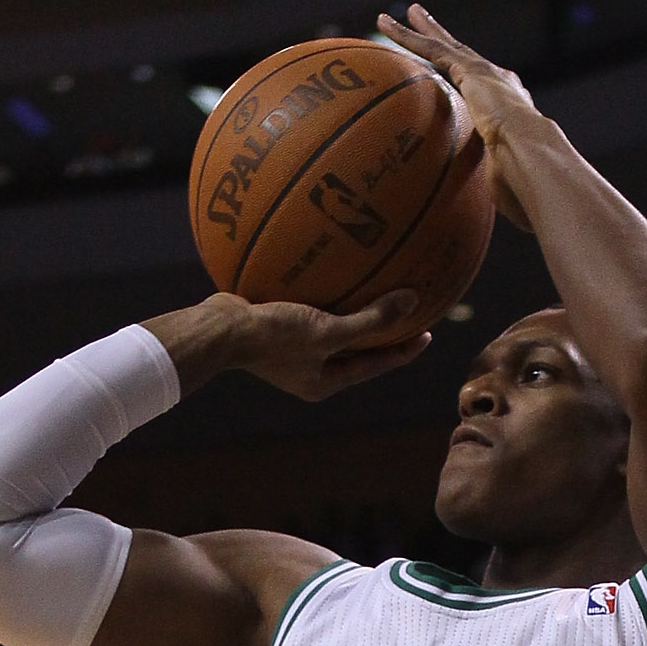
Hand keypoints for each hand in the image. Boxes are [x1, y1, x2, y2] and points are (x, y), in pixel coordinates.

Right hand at [148, 291, 430, 402]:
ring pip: (332, 327)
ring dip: (353, 309)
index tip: (428, 332)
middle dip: (382, 330)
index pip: (376, 364)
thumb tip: (413, 301)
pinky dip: (322, 290)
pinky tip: (329, 263)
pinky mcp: (274, 324)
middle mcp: (309, 369)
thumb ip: (370, 321)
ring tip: (375, 286)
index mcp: (324, 381)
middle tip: (410, 310)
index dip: (404, 348)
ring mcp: (290, 348)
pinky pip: (308, 305)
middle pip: (356, 348)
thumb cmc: (272, 337)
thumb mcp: (326, 331)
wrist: (218, 330)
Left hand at [377, 2, 536, 225]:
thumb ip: (496, 195)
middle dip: (443, 41)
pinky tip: (386, 25)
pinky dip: (407, 37)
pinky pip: (431, 49)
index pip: (483, 92)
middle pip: (462, 58)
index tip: (460, 77)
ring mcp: (483, 73)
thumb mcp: (506, 190)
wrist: (533, 158)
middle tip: (425, 26)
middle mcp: (497, 84)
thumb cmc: (527, 185)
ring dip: (419, 30)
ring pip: (443, 46)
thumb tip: (500, 227)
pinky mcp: (468, 71)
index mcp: (509, 110)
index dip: (469, 82)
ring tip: (396, 17)